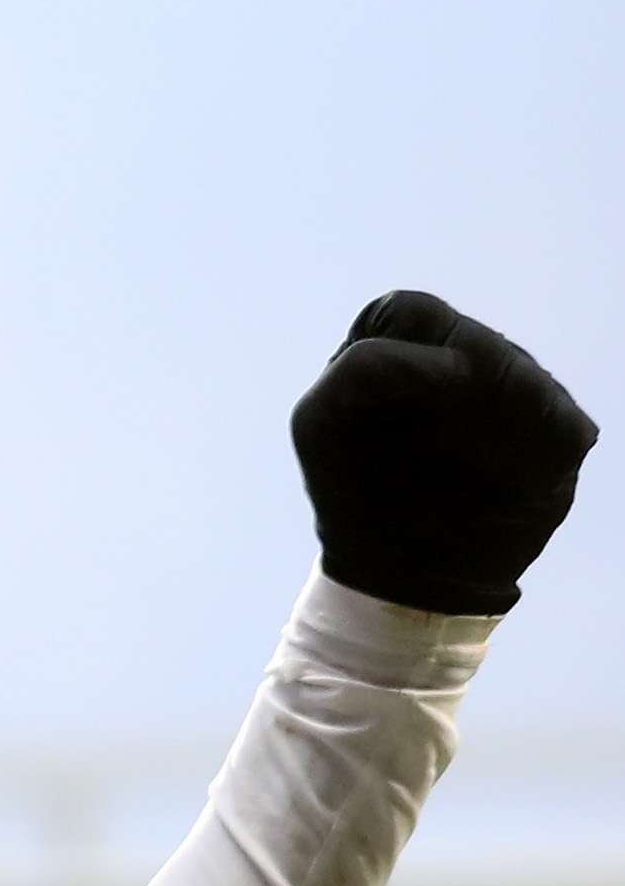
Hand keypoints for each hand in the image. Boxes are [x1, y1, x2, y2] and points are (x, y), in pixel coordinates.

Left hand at [292, 291, 593, 616]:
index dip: (409, 350)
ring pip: (522, 380)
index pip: (409, 314)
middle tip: (429, 449)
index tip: (404, 400)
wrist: (403, 572)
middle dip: (450, 393)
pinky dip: (527, 456)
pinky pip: (558, 426)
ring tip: (458, 472)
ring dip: (488, 428)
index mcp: (404, 350)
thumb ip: (361, 371)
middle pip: (475, 342)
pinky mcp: (560, 433)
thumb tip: (455, 368)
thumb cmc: (356, 490)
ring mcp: (521, 392)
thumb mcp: (324, 424)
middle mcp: (469, 361)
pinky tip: (499, 482)